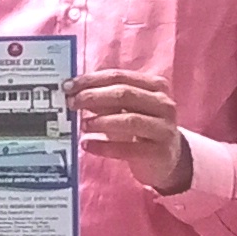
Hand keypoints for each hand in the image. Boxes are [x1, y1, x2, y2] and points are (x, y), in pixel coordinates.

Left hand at [72, 69, 191, 193]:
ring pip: (129, 119)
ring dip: (100, 121)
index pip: (119, 76)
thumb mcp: (127, 109)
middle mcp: (163, 104)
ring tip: (82, 125)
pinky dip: (104, 146)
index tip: (68, 86)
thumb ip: (105, 99)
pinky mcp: (159, 152)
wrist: (168, 159)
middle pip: (124, 94)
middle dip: (93, 97)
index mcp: (155, 86)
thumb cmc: (142, 128)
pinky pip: (128, 148)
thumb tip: (74, 93)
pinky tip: (87, 145)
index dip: (91, 80)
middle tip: (72, 103)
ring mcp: (164, 128)